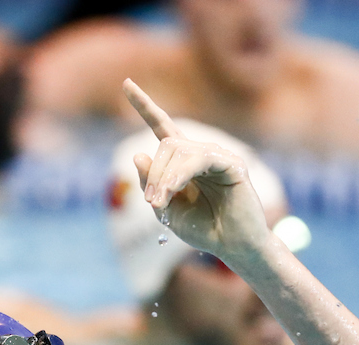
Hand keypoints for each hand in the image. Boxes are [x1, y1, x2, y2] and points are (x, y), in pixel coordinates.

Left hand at [122, 79, 272, 263]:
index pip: (162, 125)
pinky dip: (179, 175)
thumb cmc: (202, 229)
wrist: (232, 246)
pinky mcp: (232, 164)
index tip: (126, 84)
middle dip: (154, 172)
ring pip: (179, 150)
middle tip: (152, 201)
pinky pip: (199, 159)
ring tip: (160, 202)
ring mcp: (219, 156)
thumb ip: (150, 183)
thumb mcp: (165, 208)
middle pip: (167, 143)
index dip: (144, 105)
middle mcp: (201, 153)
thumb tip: (139, 153)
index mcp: (183, 161)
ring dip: (164, 177)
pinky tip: (173, 191)